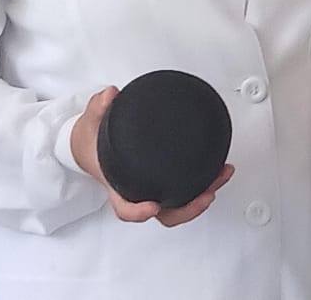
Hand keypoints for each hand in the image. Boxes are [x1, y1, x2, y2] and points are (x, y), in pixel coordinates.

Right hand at [70, 86, 234, 226]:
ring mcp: (152, 189)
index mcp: (116, 185)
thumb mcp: (90, 123)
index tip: (153, 206)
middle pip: (163, 214)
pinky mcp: (164, 180)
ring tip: (220, 177)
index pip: (125, 208)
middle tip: (206, 194)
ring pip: (179, 205)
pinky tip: (217, 171)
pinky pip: (185, 190)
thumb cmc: (91, 142)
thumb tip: (111, 96)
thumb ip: (98, 108)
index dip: (138, 211)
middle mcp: (136, 192)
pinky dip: (203, 183)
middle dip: (187, 208)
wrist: (89, 146)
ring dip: (202, 195)